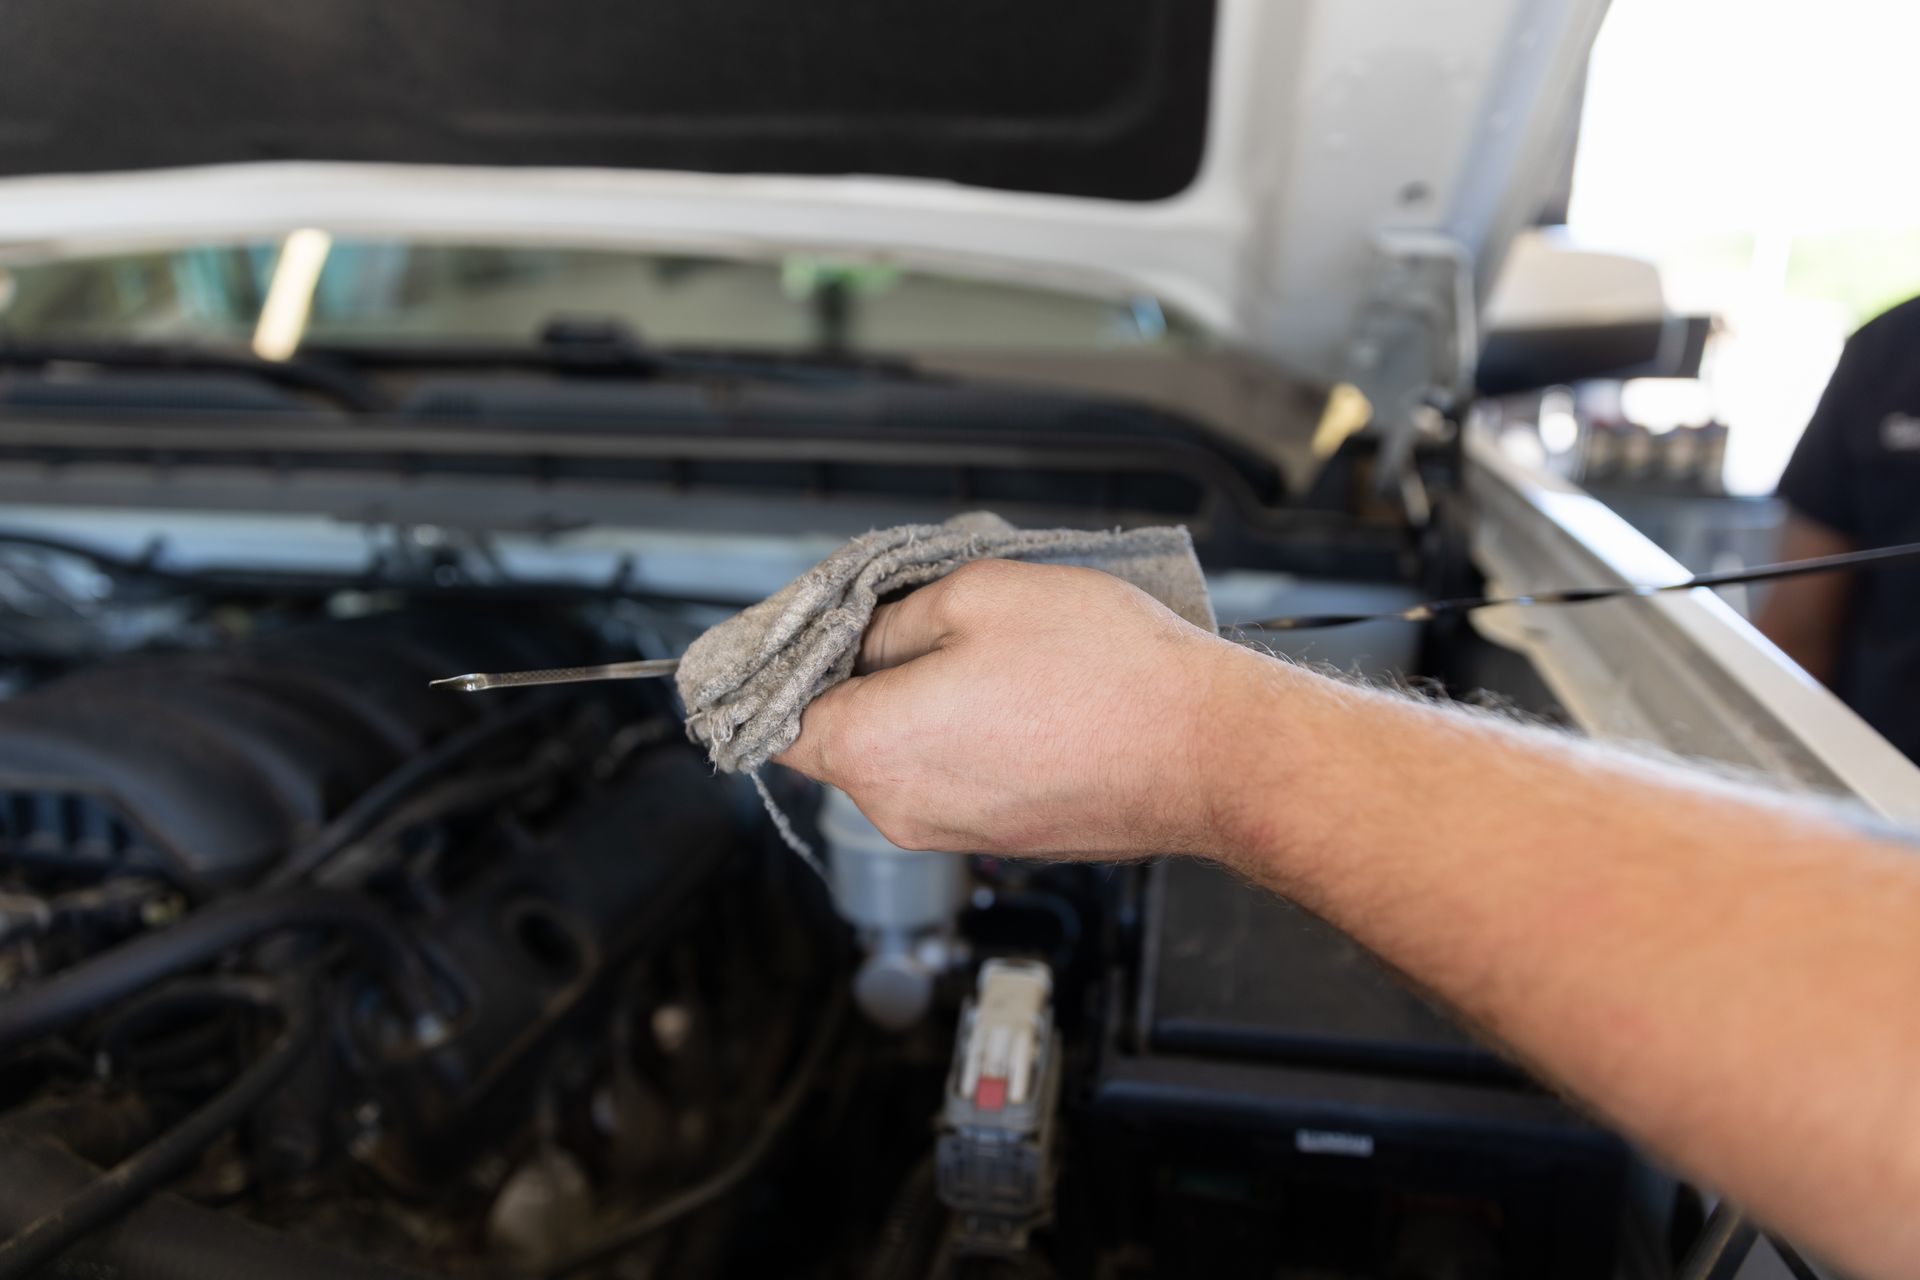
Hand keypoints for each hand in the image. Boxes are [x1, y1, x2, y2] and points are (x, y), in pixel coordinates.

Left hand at [774, 559, 1257, 858]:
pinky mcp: (1002, 839)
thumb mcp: (978, 596)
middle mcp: (899, 809)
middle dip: (858, 679)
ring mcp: (953, 834)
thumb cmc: (1104, 672)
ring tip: (983, 654)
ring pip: (898, 760)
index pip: (773, 721)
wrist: (1209, 753)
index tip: (797, 637)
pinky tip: (1017, 697)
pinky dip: (963, 740)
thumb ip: (891, 620)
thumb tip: (857, 639)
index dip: (780, 671)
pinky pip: (951, 781)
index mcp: (873, 747)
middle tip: (907, 619)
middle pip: (837, 740)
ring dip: (916, 708)